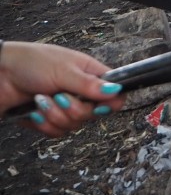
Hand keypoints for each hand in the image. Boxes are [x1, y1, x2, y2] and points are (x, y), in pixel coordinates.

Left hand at [0, 42, 125, 137]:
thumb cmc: (31, 63)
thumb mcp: (64, 71)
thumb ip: (90, 85)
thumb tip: (116, 91)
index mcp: (89, 75)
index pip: (113, 94)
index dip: (110, 103)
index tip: (99, 106)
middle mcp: (79, 92)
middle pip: (92, 114)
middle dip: (73, 109)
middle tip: (58, 96)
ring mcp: (63, 107)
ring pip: (73, 125)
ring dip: (54, 115)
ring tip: (40, 100)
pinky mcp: (48, 119)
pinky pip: (56, 132)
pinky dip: (43, 123)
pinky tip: (34, 111)